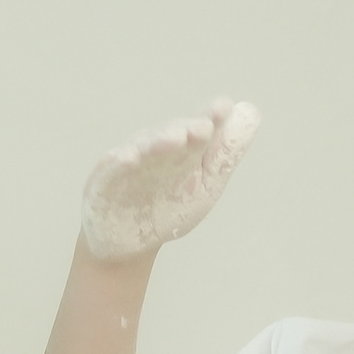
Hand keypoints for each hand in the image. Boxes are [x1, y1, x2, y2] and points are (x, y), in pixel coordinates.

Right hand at [80, 99, 260, 260]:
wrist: (129, 245)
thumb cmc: (169, 208)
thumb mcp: (206, 183)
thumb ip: (226, 152)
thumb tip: (251, 111)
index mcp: (183, 149)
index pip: (198, 128)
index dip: (210, 117)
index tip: (224, 109)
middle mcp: (155, 150)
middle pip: (171, 135)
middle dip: (186, 130)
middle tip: (204, 128)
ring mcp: (128, 165)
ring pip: (144, 149)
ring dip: (159, 143)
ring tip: (176, 140)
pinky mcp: (103, 183)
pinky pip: (111, 171)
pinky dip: (119, 164)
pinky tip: (129, 159)